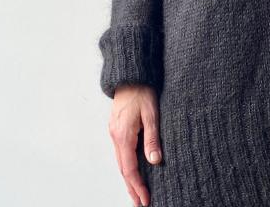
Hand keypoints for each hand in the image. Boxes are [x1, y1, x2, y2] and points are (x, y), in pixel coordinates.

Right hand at [107, 84, 161, 206]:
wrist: (130, 75)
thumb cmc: (142, 91)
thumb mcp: (151, 114)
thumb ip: (152, 138)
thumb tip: (155, 161)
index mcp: (124, 136)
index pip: (130, 169)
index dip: (138, 186)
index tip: (146, 199)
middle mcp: (116, 137)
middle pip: (123, 169)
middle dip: (132, 188)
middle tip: (141, 203)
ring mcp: (114, 133)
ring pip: (121, 162)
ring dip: (128, 179)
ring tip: (137, 193)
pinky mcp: (116, 128)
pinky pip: (121, 153)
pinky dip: (126, 165)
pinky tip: (133, 170)